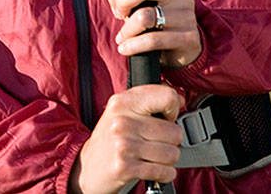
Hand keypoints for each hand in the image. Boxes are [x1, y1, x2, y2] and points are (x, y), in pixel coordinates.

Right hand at [68, 85, 183, 193]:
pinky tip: (152, 168)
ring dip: (167, 159)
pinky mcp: (126, 167)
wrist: (89, 166)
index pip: (167, 97)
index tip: (166, 116)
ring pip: (173, 153)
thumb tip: (181, 99)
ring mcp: (123, 144)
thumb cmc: (111, 138)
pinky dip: (164, 173)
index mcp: (122, 102)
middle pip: (175, 131)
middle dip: (170, 141)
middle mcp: (122, 121)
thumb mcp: (123, 111)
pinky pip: (165, 171)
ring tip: (152, 155)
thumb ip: (150, 100)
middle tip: (155, 141)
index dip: (173, 109)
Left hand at [99, 0, 200, 68]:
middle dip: (121, 1)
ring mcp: (188, 16)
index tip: (115, 4)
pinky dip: (133, 45)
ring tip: (123, 36)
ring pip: (145, 16)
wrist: (180, 50)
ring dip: (127, 29)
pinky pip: (153, 40)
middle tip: (119, 15)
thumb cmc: (154, 20)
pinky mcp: (189, 38)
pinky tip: (125, 48)